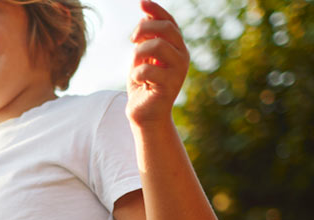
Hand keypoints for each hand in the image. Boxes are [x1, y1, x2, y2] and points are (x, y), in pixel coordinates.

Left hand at [126, 0, 189, 126]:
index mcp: (176, 48)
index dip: (156, 10)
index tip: (141, 2)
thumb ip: (145, 38)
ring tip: (135, 67)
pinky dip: (136, 74)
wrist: (145, 115)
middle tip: (132, 39)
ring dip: (138, 54)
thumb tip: (144, 15)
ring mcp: (178, 71)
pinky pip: (147, 70)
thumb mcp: (142, 58)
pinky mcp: (169, 86)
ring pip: (157, 46)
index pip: (169, 22)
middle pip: (167, 29)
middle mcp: (182, 57)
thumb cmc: (143, 85)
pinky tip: (138, 82)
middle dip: (144, 29)